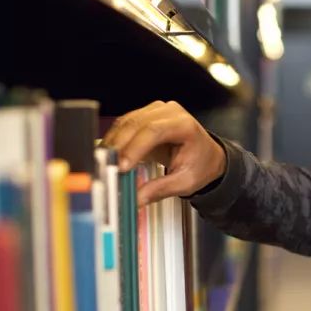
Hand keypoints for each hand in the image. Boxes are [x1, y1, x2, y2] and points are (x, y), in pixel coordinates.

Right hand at [101, 100, 225, 206]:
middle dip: (119, 146)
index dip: (135, 148)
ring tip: (104, 163)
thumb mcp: (185, 182)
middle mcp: (170, 112)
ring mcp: (156, 111)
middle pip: (136, 123)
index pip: (154, 131)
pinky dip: (115, 139)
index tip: (122, 167)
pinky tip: (109, 154)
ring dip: (113, 142)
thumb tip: (136, 199)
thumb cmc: (201, 165)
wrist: (207, 156)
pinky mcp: (145, 115)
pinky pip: (124, 124)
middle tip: (106, 167)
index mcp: (185, 126)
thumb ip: (160, 189)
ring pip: (126, 122)